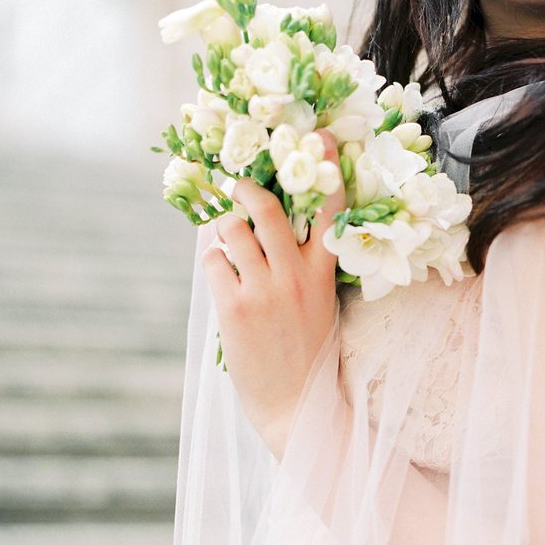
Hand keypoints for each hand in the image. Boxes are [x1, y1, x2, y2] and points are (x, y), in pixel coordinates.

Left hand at [201, 130, 345, 456]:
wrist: (297, 407)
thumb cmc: (308, 353)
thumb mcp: (320, 304)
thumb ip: (304, 265)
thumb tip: (268, 228)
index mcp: (325, 273)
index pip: (330, 210)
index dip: (327, 168)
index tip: (324, 137)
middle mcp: (295, 275)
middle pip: (268, 208)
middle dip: (249, 189)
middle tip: (240, 186)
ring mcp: (263, 289)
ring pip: (233, 229)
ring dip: (225, 228)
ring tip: (227, 239)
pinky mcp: (233, 306)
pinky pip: (214, 261)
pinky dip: (214, 261)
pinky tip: (222, 275)